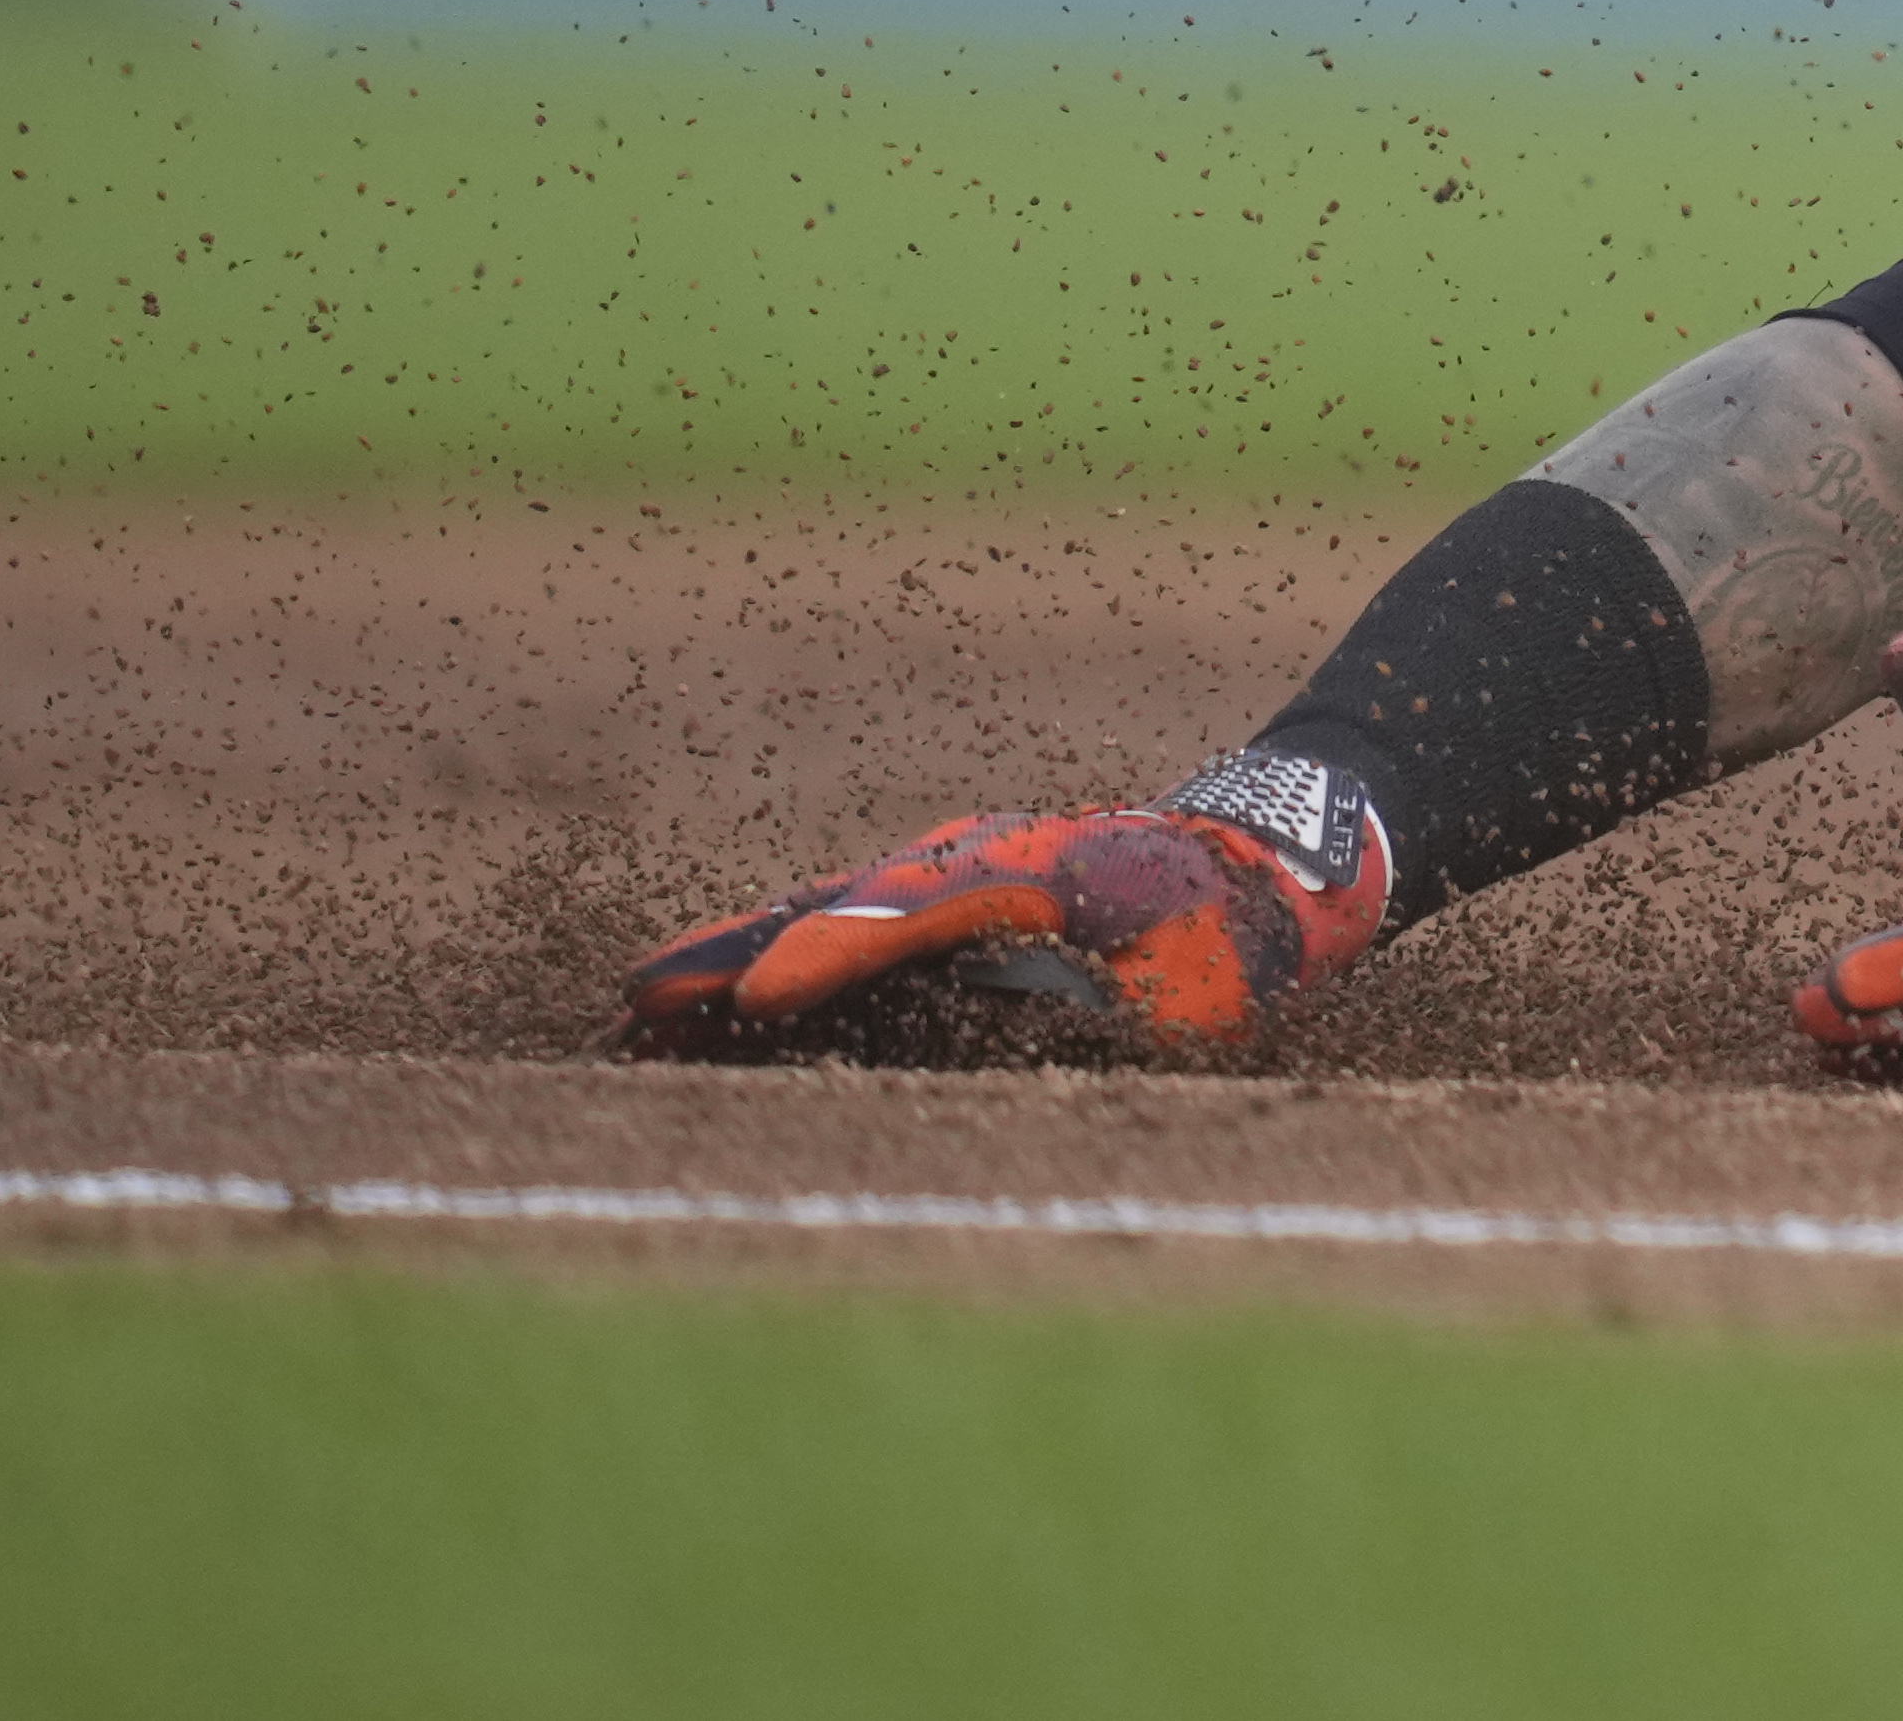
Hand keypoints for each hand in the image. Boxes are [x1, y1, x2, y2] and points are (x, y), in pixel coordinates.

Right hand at [619, 765, 1393, 1051]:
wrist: (1265, 854)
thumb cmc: (1232, 935)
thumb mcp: (1189, 990)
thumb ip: (1099, 1020)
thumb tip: (1011, 1047)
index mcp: (1033, 877)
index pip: (910, 916)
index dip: (830, 958)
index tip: (753, 997)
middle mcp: (975, 865)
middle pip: (834, 910)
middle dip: (735, 959)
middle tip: (636, 1007)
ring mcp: (954, 875)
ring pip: (822, 917)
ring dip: (733, 964)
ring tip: (636, 1013)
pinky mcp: (947, 902)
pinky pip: (844, 932)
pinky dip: (775, 964)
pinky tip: (712, 1009)